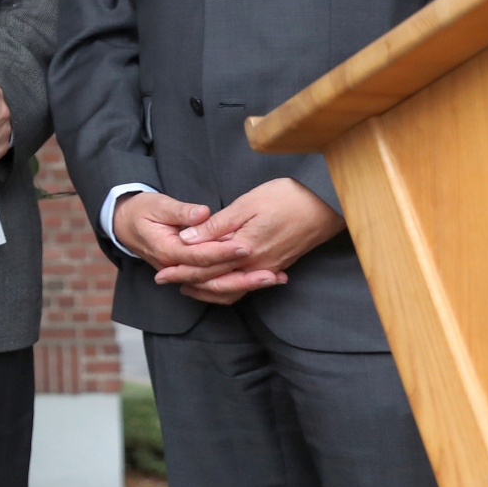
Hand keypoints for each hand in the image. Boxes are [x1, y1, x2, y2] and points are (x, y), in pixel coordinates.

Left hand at [155, 178, 343, 304]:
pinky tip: (222, 283)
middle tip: (166, 281)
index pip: (206, 268)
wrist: (326, 204)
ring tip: (188, 286)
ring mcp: (269, 268)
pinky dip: (231, 287)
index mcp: (245, 250)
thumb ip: (216, 226)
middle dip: (189, 283)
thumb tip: (188, 240)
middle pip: (217, 282)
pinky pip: (249, 284)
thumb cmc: (286, 198)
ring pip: (234, 288)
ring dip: (209, 288)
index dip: (181, 271)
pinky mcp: (278, 266)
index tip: (161, 272)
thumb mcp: (246, 205)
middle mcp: (256, 266)